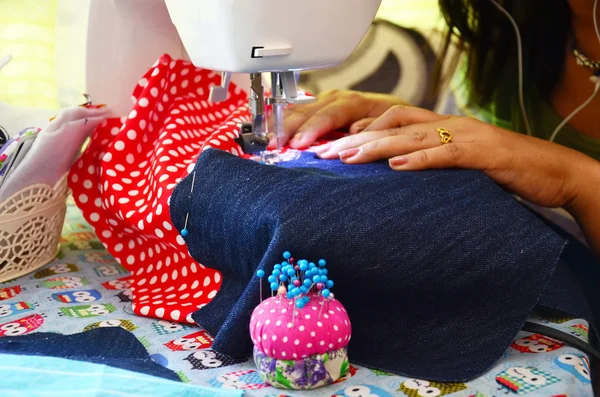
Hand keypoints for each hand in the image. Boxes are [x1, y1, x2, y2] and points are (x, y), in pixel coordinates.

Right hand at [271, 90, 408, 149]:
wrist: (401, 119)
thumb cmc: (396, 126)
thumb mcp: (393, 126)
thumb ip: (374, 127)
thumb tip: (354, 130)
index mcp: (356, 102)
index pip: (330, 113)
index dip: (313, 128)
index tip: (298, 144)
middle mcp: (338, 99)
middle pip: (309, 110)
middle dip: (289, 127)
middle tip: (274, 144)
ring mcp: (327, 102)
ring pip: (300, 108)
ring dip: (282, 124)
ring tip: (269, 139)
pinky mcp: (319, 108)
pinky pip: (298, 111)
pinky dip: (284, 119)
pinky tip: (272, 128)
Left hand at [313, 105, 595, 208]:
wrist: (551, 171)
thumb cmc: (501, 170)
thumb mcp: (457, 164)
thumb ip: (428, 164)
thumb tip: (394, 173)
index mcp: (440, 127)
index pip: (391, 121)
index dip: (359, 130)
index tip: (329, 146)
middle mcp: (448, 126)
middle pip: (393, 125)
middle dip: (356, 138)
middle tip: (325, 153)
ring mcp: (466, 137)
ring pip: (413, 136)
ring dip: (377, 146)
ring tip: (348, 157)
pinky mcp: (483, 154)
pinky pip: (447, 153)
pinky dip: (421, 159)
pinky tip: (397, 166)